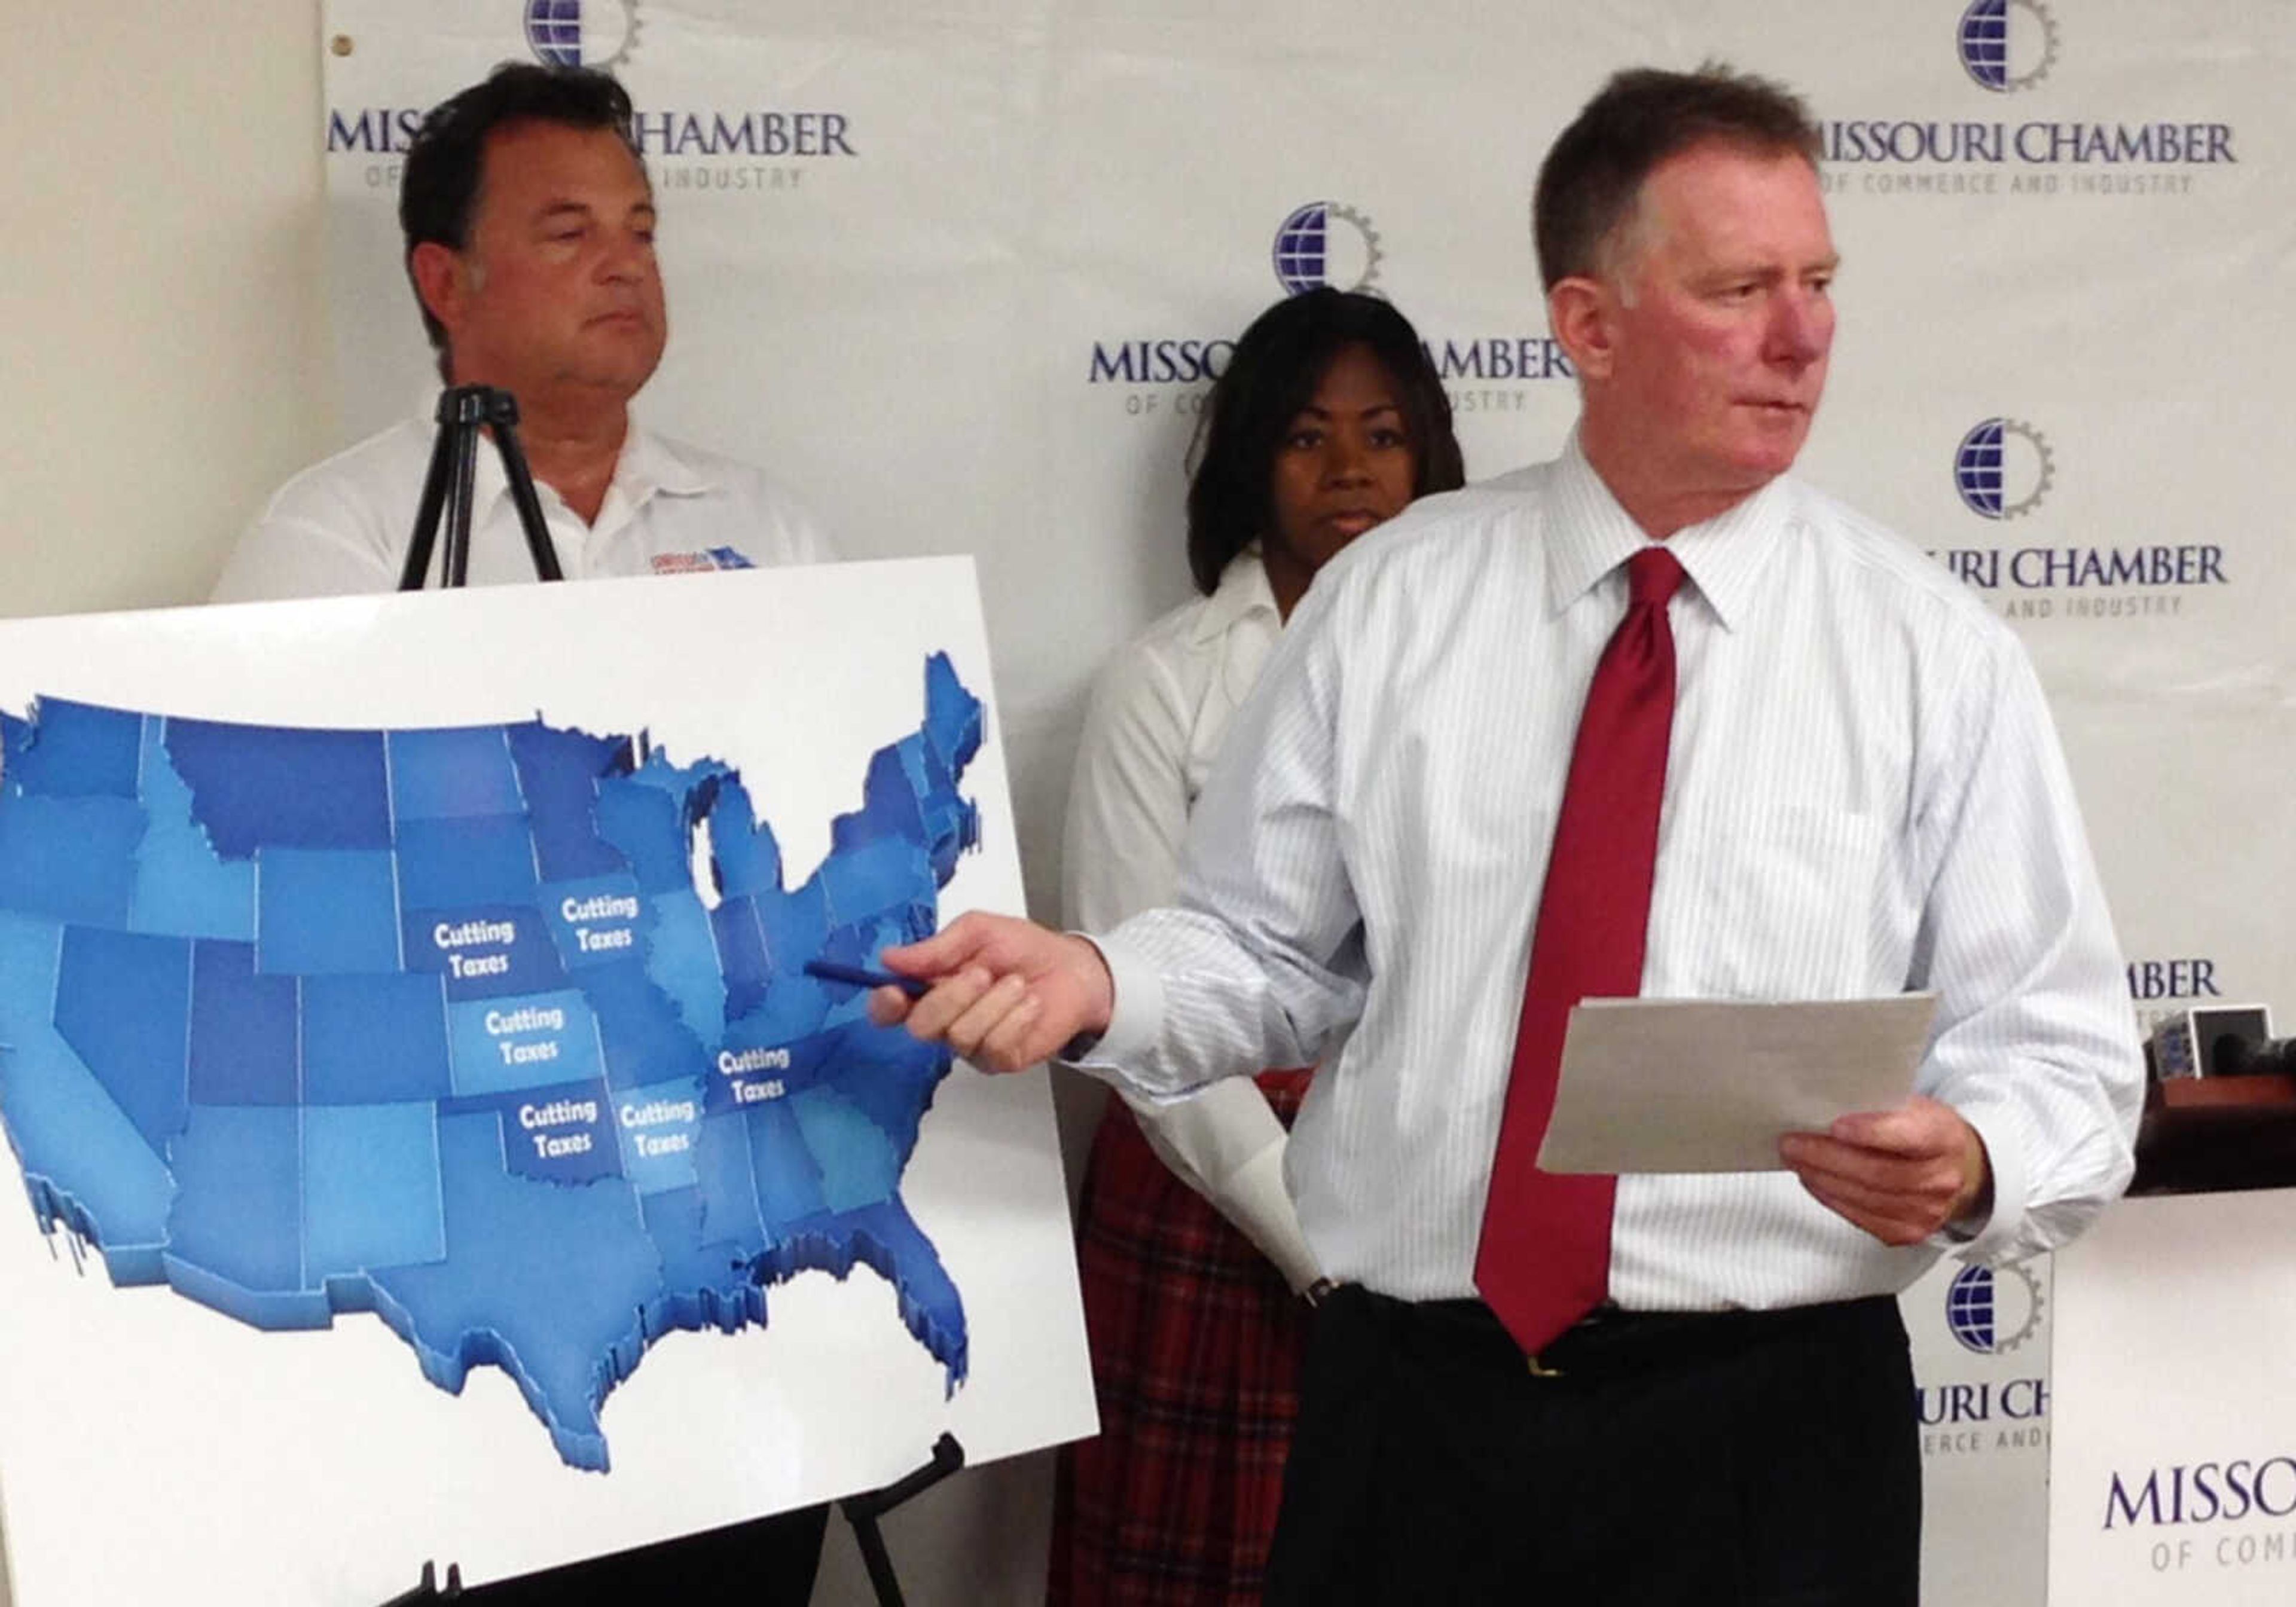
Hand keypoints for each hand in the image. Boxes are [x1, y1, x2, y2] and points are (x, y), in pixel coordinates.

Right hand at [870, 911, 1114, 1073]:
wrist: (1072, 969)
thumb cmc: (1023, 948)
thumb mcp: (977, 931)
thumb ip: (935, 947)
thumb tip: (890, 958)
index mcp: (929, 987)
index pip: (888, 1009)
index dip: (885, 1004)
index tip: (897, 991)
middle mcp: (944, 1021)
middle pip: (920, 1026)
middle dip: (953, 996)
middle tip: (984, 973)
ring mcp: (970, 1045)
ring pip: (960, 1036)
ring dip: (995, 1003)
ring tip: (1017, 984)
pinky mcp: (999, 1060)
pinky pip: (994, 1047)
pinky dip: (1016, 1019)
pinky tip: (1029, 1005)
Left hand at [1778, 1095, 1991, 1246]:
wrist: (1959, 1169)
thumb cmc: (1927, 1131)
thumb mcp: (1914, 1106)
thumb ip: (1879, 1105)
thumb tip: (1825, 1103)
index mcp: (1945, 1138)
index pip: (1909, 1137)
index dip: (1871, 1132)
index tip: (1836, 1125)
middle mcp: (1941, 1179)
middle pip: (1877, 1173)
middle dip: (1826, 1157)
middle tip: (1791, 1142)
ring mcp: (1926, 1211)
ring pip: (1864, 1197)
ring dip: (1821, 1178)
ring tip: (1795, 1159)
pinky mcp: (1908, 1232)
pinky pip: (1861, 1218)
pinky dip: (1831, 1198)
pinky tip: (1814, 1180)